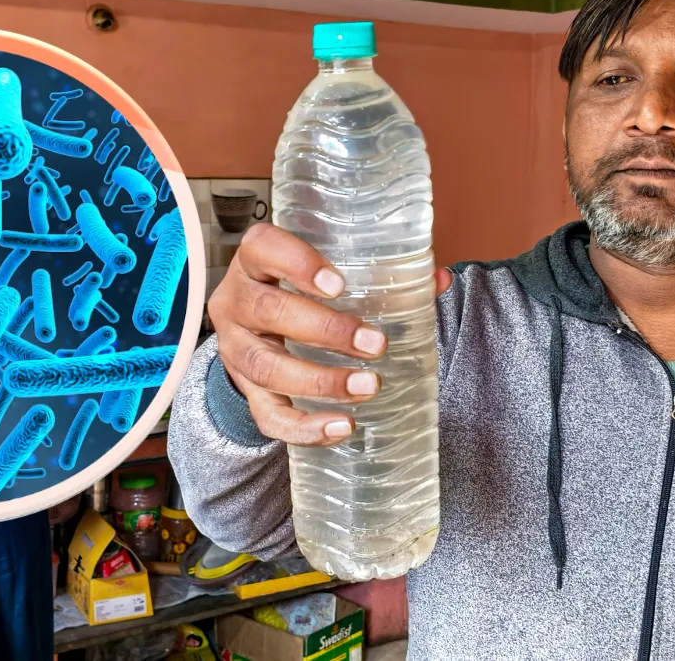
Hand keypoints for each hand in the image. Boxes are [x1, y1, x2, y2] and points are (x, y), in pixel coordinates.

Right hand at [208, 223, 450, 446]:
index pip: (261, 247)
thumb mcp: (325, 275)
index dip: (296, 263)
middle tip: (375, 343)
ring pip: (265, 366)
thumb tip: (439, 279)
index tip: (338, 284)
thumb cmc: (298, 293)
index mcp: (255, 263)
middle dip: (325, 329)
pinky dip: (305, 427)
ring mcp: (235, 349)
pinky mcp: (246, 391)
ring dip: (320, 380)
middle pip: (268, 311)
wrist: (257, 333)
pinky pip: (267, 415)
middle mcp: (236, 303)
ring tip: (368, 386)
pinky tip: (341, 426)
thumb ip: (379, 274)